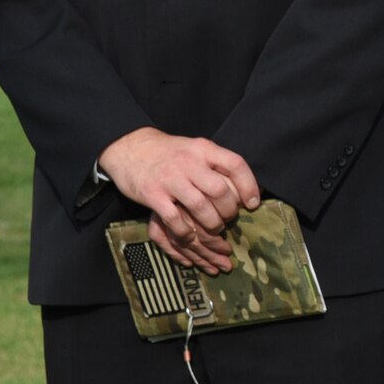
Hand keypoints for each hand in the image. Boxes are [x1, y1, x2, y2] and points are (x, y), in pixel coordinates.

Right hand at [99, 127, 259, 273]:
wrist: (130, 147)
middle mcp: (189, 162)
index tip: (253, 204)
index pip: (236, 165)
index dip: (249, 186)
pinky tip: (191, 236)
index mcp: (204, 149)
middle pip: (220, 190)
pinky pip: (174, 219)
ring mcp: (170, 179)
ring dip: (212, 224)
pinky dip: (186, 232)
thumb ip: (216, 164)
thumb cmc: (170, 153)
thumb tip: (246, 187)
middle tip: (229, 219)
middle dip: (229, 210)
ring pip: (200, 207)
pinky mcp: (152, 194)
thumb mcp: (196, 149)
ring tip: (215, 229)